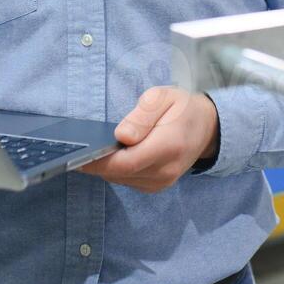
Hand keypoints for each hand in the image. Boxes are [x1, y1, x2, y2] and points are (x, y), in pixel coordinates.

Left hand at [79, 87, 218, 193]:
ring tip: (94, 148)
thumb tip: (121, 136)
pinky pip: (127, 181)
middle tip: (76, 148)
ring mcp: (162, 182)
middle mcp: (165, 170)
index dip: (98, 161)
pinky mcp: (156, 187)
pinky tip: (112, 155)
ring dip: (106, 166)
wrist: (207, 127)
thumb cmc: (182, 107)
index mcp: (168, 146)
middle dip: (96, 162)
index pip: (126, 162)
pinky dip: (116, 170)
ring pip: (120, 179)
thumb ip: (142, 116)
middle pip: (119, 173)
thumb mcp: (163, 97)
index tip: (77, 153)